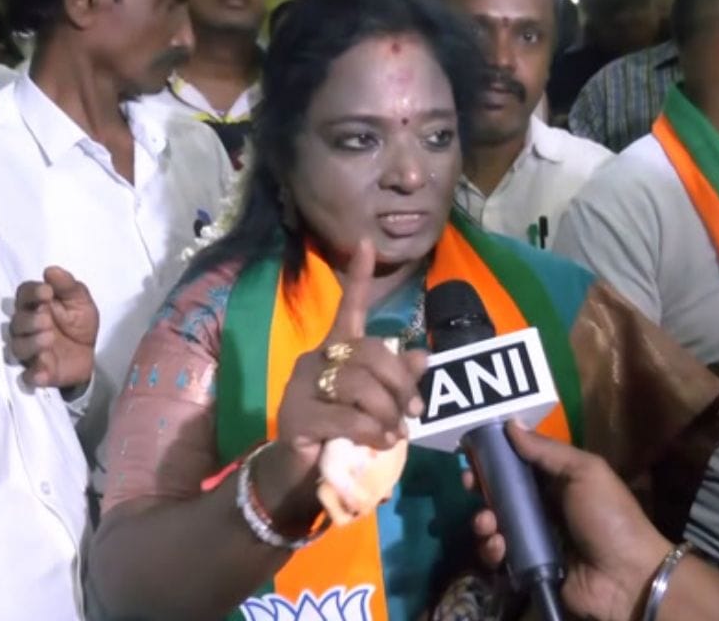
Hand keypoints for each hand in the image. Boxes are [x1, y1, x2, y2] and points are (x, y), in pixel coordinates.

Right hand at [10, 266, 98, 388]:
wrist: (92, 354)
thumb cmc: (79, 323)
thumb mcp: (81, 302)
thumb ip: (68, 286)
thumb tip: (50, 270)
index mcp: (35, 306)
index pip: (23, 295)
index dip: (31, 293)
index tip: (47, 292)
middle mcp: (26, 328)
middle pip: (16, 322)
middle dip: (29, 320)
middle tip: (46, 320)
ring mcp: (30, 351)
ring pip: (17, 347)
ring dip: (31, 342)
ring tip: (49, 338)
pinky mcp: (37, 373)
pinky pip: (27, 375)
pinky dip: (34, 374)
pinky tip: (43, 370)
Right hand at [259, 240, 426, 523]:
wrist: (298, 477)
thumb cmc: (339, 436)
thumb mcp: (374, 406)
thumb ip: (395, 381)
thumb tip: (421, 355)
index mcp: (335, 351)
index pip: (350, 308)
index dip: (358, 276)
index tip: (366, 241)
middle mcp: (316, 360)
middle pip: (369, 352)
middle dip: (399, 384)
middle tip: (413, 413)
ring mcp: (302, 387)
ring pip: (359, 384)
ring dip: (387, 412)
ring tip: (397, 433)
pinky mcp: (297, 416)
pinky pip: (347, 416)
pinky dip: (373, 430)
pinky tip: (383, 441)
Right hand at [470, 423, 669, 620]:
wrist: (626, 577)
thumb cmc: (609, 517)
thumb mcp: (585, 472)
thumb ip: (547, 450)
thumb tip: (510, 424)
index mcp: (556, 482)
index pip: (517, 464)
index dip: (494, 457)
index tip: (473, 451)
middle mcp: (541, 508)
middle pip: (499, 493)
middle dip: (480, 486)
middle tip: (470, 484)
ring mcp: (531, 539)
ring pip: (492, 525)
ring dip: (483, 520)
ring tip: (488, 522)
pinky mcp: (525, 568)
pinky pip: (497, 557)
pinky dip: (491, 550)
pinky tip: (500, 546)